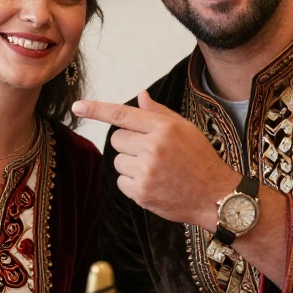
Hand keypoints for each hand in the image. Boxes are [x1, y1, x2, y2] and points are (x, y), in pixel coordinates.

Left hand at [73, 91, 239, 227]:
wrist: (215, 196)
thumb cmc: (200, 159)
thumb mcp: (185, 129)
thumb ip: (158, 113)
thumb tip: (140, 96)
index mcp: (163, 127)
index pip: (122, 114)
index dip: (97, 109)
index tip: (77, 106)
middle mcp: (153, 147)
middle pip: (116, 139)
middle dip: (128, 144)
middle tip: (150, 152)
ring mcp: (146, 171)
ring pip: (117, 161)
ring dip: (130, 164)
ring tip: (156, 170)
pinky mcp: (141, 192)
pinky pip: (120, 181)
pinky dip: (132, 183)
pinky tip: (153, 183)